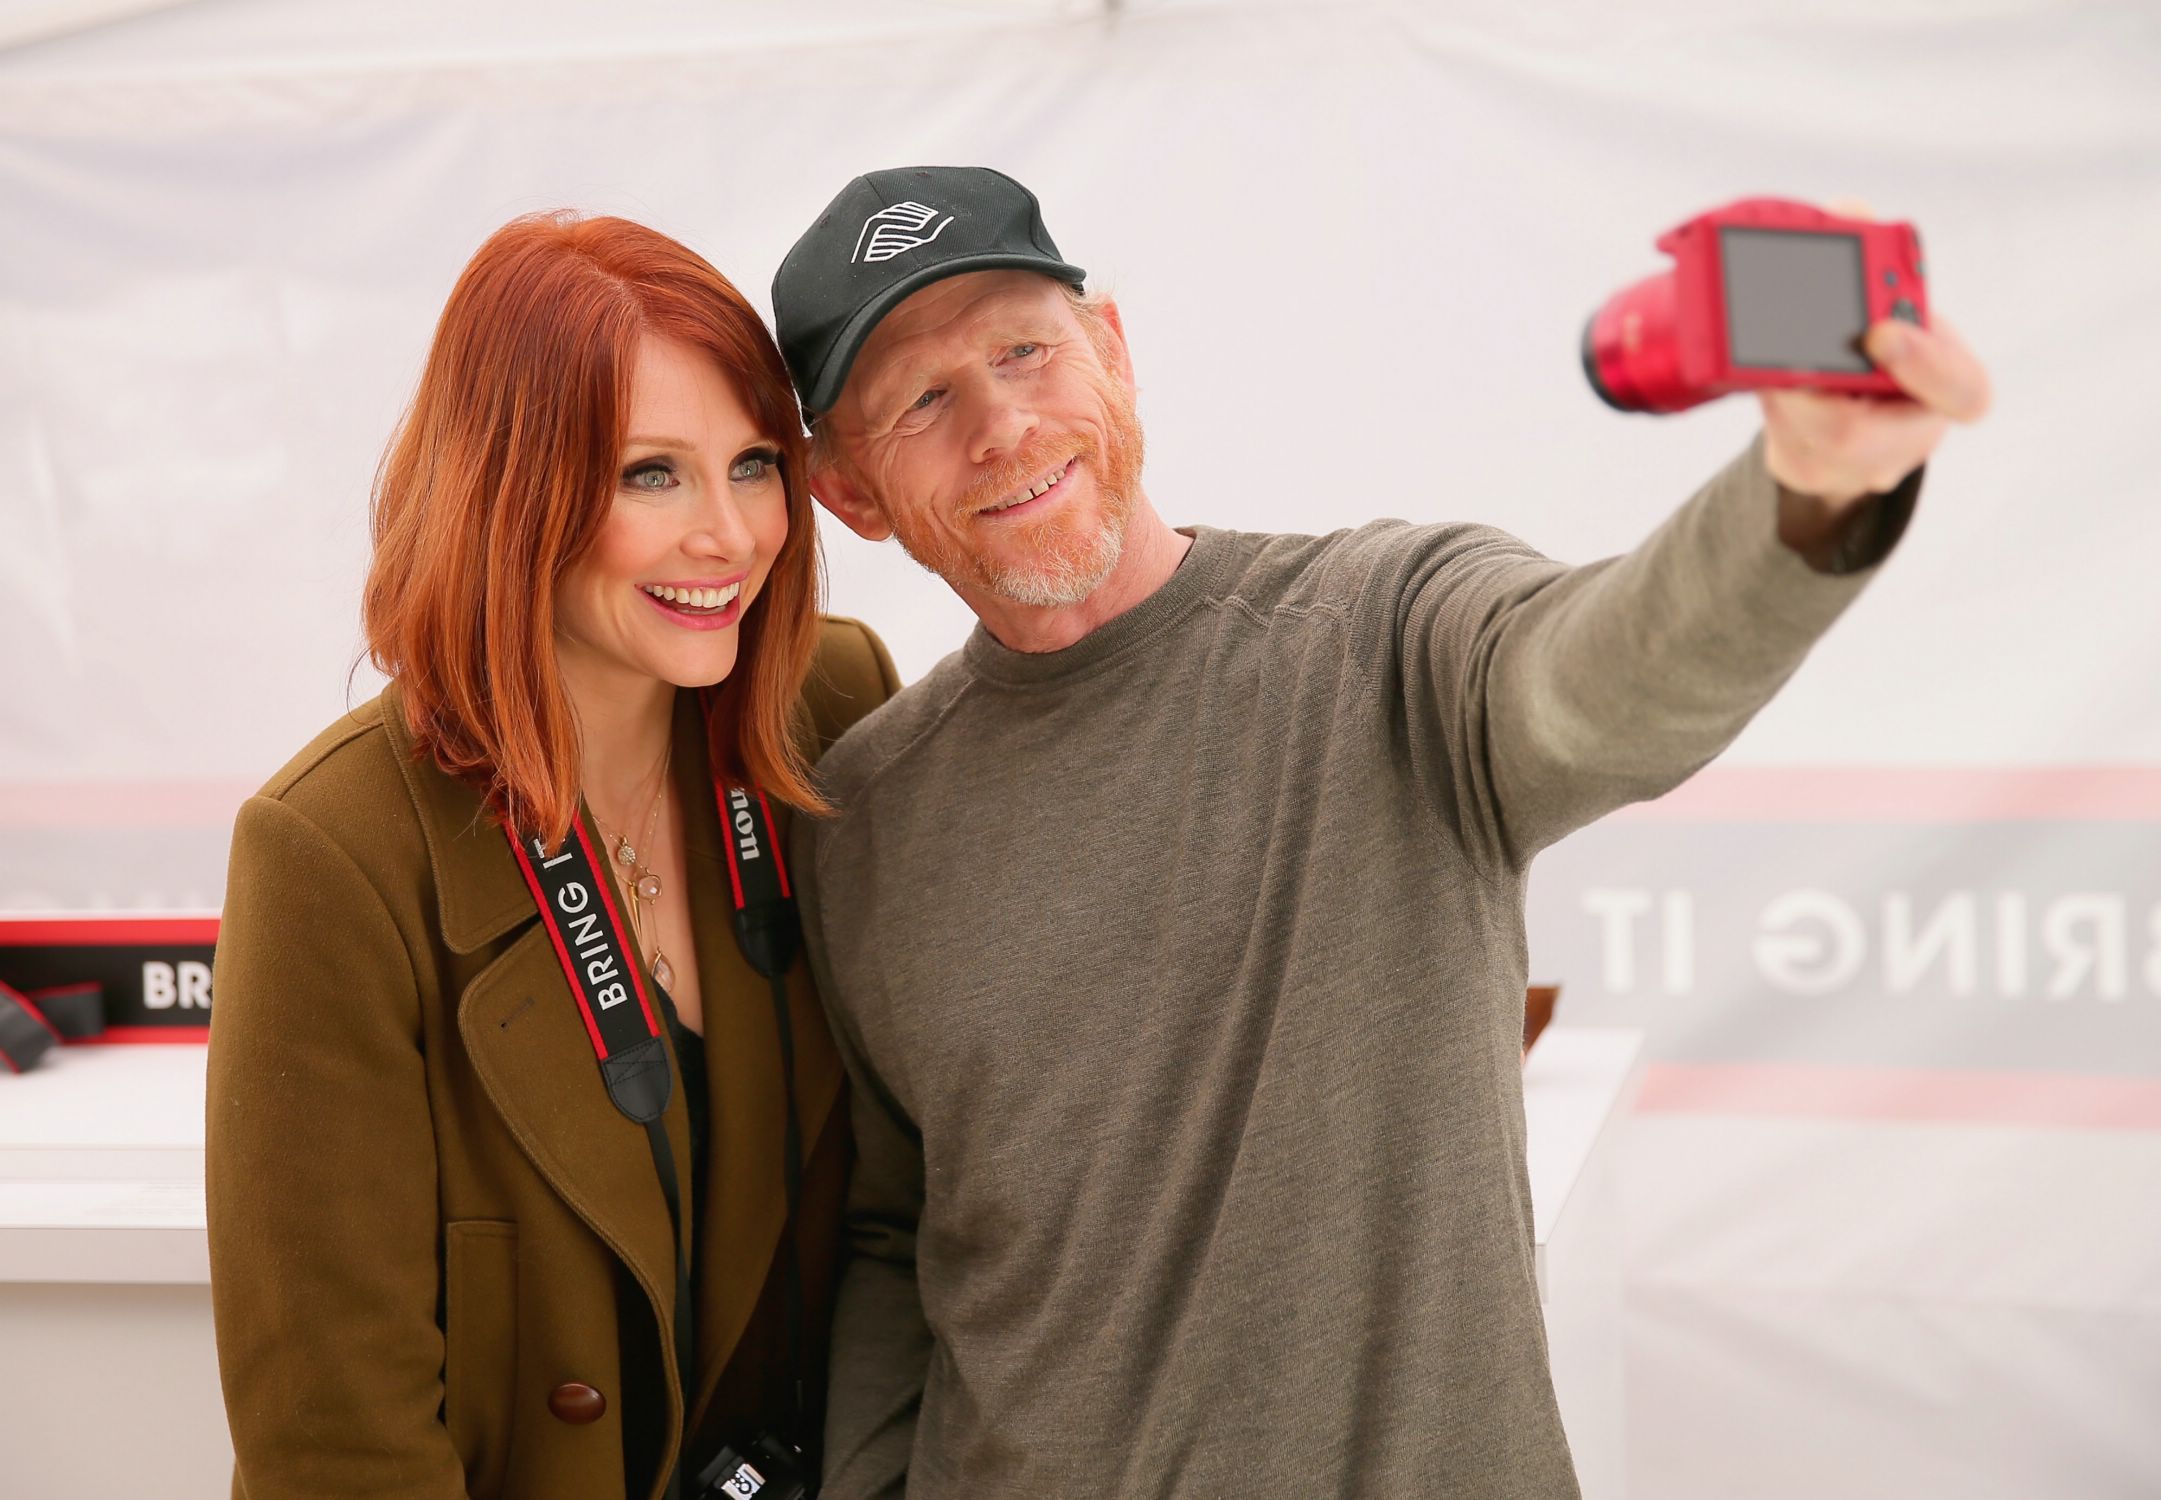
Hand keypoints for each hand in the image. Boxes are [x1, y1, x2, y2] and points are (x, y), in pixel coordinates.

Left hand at [1757, 202, 1992, 514]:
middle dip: (1811, 392)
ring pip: (1806, 440)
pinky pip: (1778, 443)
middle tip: (1777, 350)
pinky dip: (1759, 397)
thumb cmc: (1888, 345)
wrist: (1853, 407)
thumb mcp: (1900, 300)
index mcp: (1950, 389)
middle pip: (1857, 437)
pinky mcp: (1806, 469)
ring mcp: (1856, 466)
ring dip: (1775, 390)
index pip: (1962, 392)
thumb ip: (1879, 254)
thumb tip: (1848, 211)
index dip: (1926, 367)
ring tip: (1749, 347)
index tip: (1881, 332)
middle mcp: (1908, 438)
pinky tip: (1739, 366)